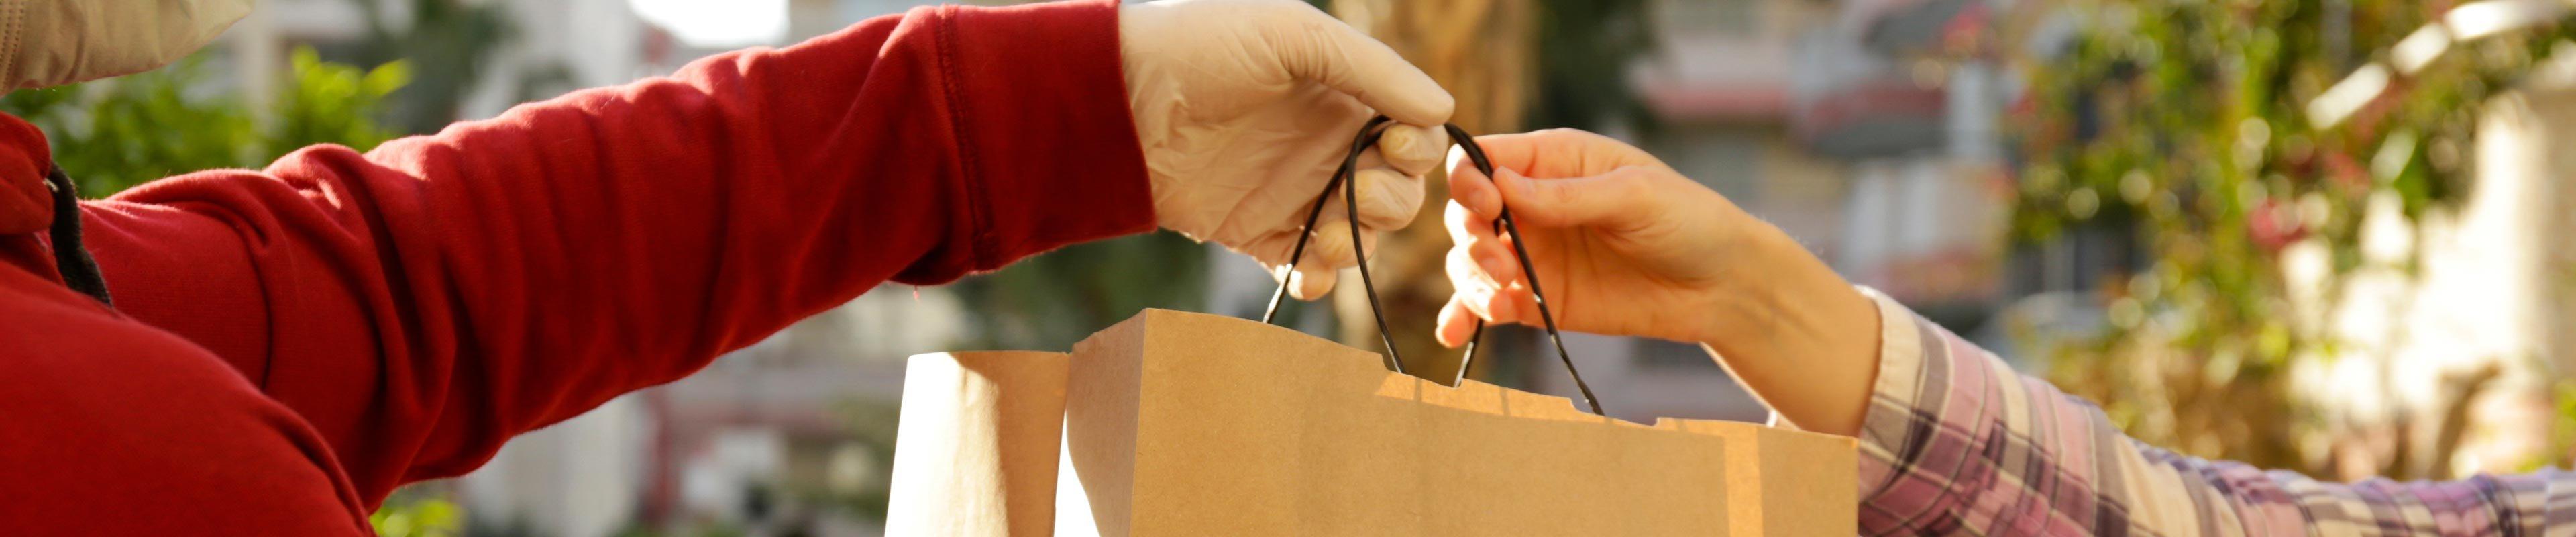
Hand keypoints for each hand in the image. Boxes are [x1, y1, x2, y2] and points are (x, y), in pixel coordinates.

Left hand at [1120, 0, 1453, 298]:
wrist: (1118, 98)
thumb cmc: (1203, 45)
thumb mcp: (1292, 34)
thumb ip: (1373, 69)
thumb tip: (1445, 108)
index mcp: (1346, 96)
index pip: (1415, 134)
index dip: (1419, 148)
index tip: (1395, 146)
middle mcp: (1329, 146)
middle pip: (1399, 191)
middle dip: (1393, 201)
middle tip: (1356, 194)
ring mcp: (1295, 192)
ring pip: (1362, 234)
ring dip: (1358, 242)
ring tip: (1321, 235)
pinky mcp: (1256, 232)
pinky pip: (1308, 268)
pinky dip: (1320, 278)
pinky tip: (1306, 269)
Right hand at [1433, 128, 1880, 434]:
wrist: (1723, 287)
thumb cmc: (1689, 220)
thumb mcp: (1635, 195)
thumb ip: (1568, 195)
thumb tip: (1502, 186)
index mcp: (1553, 161)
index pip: (1482, 159)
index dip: (1470, 180)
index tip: (1489, 206)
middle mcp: (1532, 205)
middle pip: (1465, 212)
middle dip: (1472, 237)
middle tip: (1505, 263)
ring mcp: (1532, 255)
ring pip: (1468, 261)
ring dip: (1472, 280)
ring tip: (1504, 302)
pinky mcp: (1538, 300)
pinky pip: (1487, 304)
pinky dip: (1465, 317)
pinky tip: (1456, 334)